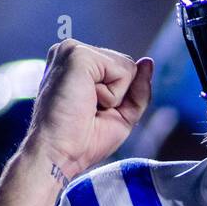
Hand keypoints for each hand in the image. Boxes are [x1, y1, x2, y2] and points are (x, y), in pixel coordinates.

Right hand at [23, 39, 154, 178]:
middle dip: (119, 96)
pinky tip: (87, 102)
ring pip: (127, 67)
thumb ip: (137, 89)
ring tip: (86, 106)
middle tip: (89, 111)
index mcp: (77, 63)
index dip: (120, 98)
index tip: (92, 112)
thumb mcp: (121, 114)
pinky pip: (123, 71)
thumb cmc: (83, 141)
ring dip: (114, 97)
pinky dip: (112, 95)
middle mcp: (71, 50)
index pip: (122, 69)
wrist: (58, 155)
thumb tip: (148, 62)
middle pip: (127, 66)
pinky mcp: (77, 55)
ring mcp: (72, 49)